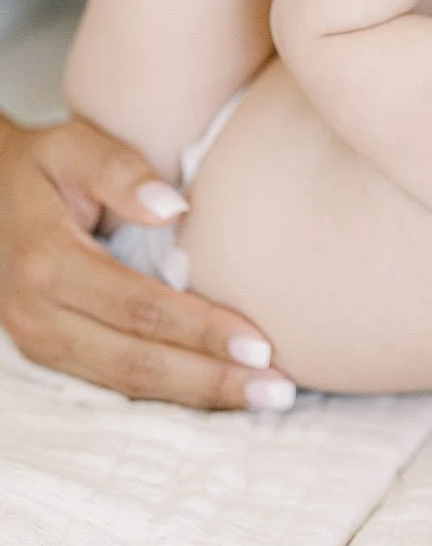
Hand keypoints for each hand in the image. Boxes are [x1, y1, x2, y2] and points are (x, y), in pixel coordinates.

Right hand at [0, 113, 281, 407]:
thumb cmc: (42, 166)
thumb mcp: (73, 146)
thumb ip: (120, 170)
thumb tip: (173, 207)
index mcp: (49, 264)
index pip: (140, 308)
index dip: (201, 330)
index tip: (260, 344)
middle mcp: (38, 315)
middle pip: (136, 363)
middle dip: (211, 381)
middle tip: (278, 390)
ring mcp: (38, 342)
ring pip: (126, 385)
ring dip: (197, 396)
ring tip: (262, 399)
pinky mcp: (48, 354)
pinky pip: (114, 383)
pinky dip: (169, 394)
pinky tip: (217, 394)